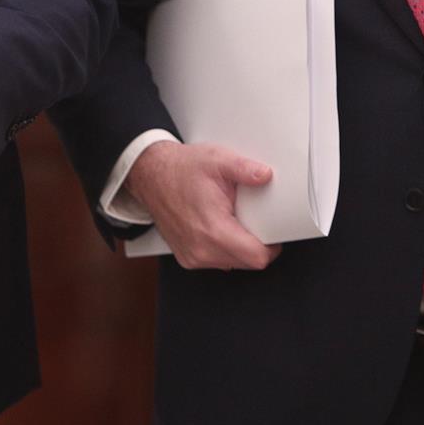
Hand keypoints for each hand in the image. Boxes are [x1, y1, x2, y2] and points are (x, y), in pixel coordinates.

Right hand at [124, 140, 280, 270]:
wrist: (151, 175)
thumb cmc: (180, 169)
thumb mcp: (217, 160)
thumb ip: (244, 168)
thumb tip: (265, 175)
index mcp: (213, 229)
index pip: (257, 258)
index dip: (272, 247)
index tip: (272, 233)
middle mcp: (201, 249)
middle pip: (248, 263)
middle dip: (256, 245)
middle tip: (251, 220)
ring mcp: (192, 256)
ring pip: (233, 264)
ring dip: (239, 247)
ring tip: (232, 221)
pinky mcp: (187, 258)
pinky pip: (217, 261)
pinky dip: (223, 248)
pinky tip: (218, 228)